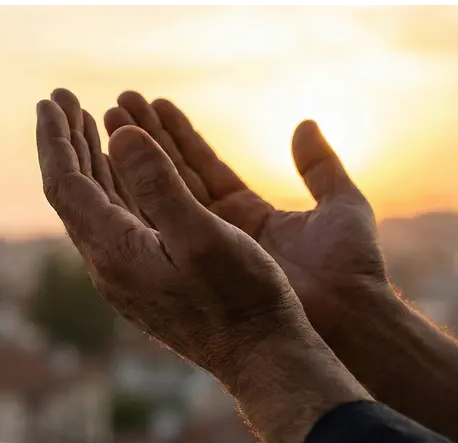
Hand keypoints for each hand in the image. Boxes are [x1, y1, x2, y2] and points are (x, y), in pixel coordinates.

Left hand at [36, 89, 367, 442]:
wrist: (262, 359)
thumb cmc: (242, 300)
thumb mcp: (204, 236)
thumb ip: (159, 185)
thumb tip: (118, 135)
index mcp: (115, 253)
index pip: (67, 185)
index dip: (57, 139)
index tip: (53, 98)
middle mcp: (110, 266)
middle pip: (73, 192)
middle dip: (66, 142)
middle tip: (61, 100)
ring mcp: (128, 275)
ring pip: (96, 206)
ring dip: (90, 160)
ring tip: (88, 123)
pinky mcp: (147, 280)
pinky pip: (119, 220)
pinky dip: (116, 185)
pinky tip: (126, 170)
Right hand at [104, 93, 385, 345]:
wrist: (348, 324)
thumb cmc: (349, 269)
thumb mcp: (341, 205)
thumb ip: (320, 166)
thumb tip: (304, 123)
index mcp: (252, 214)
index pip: (205, 165)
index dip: (179, 134)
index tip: (153, 102)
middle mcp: (224, 232)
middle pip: (176, 177)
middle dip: (147, 140)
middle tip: (118, 104)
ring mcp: (209, 252)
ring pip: (162, 196)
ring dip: (136, 159)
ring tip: (108, 120)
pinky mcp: (201, 270)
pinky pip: (162, 226)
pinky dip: (139, 196)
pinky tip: (113, 167)